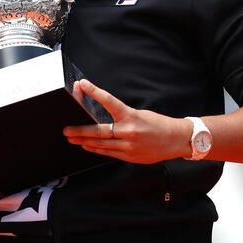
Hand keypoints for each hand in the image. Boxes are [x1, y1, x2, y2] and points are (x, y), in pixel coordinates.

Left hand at [63, 79, 190, 163]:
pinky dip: (96, 149)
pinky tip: (87, 146)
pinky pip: (108, 153)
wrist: (176, 140)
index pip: (108, 101)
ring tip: (72, 138)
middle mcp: (128, 132)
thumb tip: (103, 115)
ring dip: (84, 141)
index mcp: (131, 116)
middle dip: (80, 130)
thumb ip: (121, 116)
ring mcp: (128, 147)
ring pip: (101, 144)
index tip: (82, 85)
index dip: (94, 92)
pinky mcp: (130, 157)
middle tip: (66, 129)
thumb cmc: (158, 124)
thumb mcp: (140, 113)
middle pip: (98, 131)